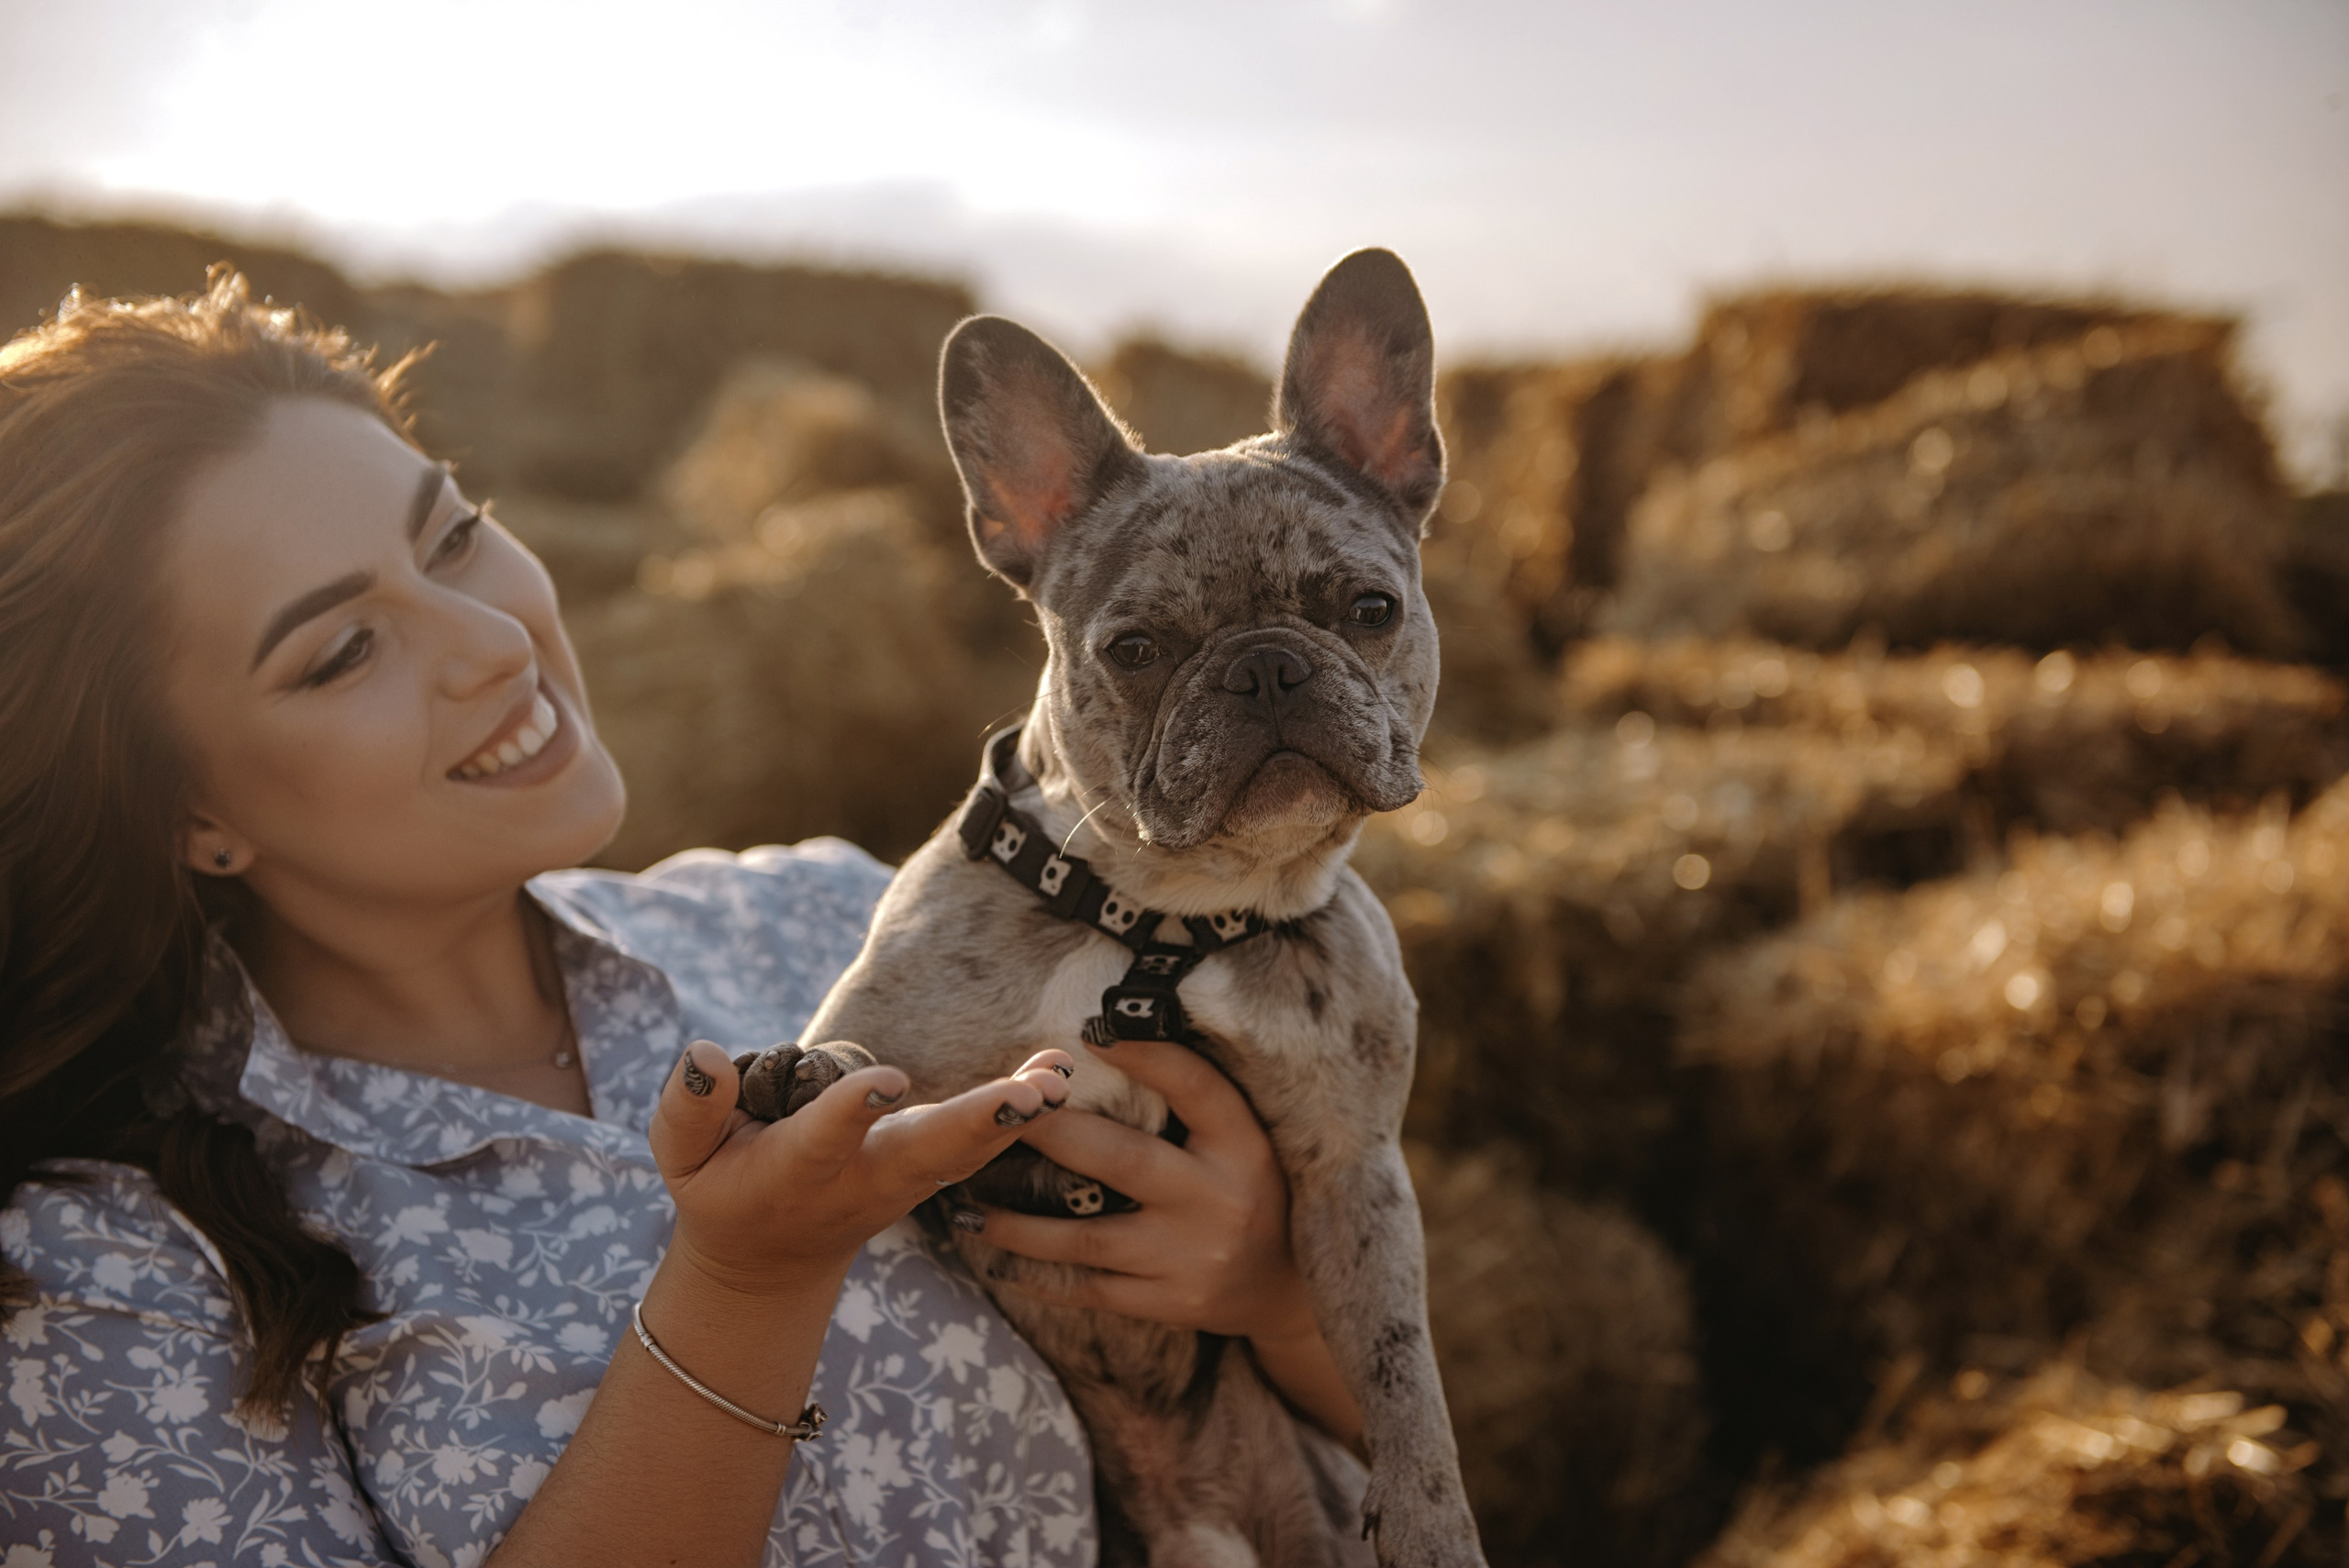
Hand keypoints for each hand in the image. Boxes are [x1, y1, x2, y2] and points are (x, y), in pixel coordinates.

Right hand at [649, 1038, 1073, 1295]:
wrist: (770, 1261)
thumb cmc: (722, 1190)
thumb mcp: (682, 1159)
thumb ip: (689, 1109)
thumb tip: (708, 1054)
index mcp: (800, 1171)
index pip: (827, 1138)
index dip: (854, 1110)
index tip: (890, 1081)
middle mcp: (863, 1179)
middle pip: (925, 1152)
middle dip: (974, 1124)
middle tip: (1026, 1100)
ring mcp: (906, 1181)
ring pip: (966, 1150)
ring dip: (1015, 1116)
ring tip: (1058, 1077)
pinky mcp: (931, 1170)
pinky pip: (980, 1143)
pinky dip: (1020, 1112)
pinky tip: (1058, 1072)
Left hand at [964, 1038, 1315, 1341]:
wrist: (1285, 1288)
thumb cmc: (1251, 1190)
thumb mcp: (1243, 1140)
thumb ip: (1194, 1102)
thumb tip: (1107, 1038)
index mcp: (1243, 1147)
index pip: (1198, 1088)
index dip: (1148, 1056)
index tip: (1091, 1032)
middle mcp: (1217, 1200)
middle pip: (1120, 1160)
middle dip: (1049, 1134)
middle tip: (995, 1111)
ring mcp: (1189, 1258)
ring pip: (1085, 1237)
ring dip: (1017, 1221)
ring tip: (966, 1198)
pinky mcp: (1167, 1303)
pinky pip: (1087, 1287)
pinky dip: (1036, 1272)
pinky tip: (993, 1256)